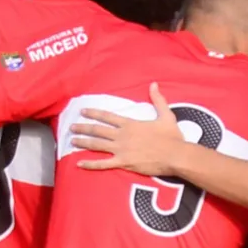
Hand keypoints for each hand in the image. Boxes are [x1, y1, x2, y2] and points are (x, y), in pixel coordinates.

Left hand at [70, 83, 187, 174]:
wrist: (175, 155)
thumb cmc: (172, 137)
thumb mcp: (166, 115)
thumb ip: (158, 99)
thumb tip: (154, 84)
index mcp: (130, 124)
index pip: (107, 116)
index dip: (94, 113)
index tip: (83, 111)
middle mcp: (122, 135)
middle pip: (98, 130)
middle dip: (83, 127)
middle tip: (71, 127)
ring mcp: (121, 150)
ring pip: (97, 144)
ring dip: (83, 142)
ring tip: (72, 140)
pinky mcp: (124, 163)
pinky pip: (103, 164)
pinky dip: (90, 164)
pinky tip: (79, 163)